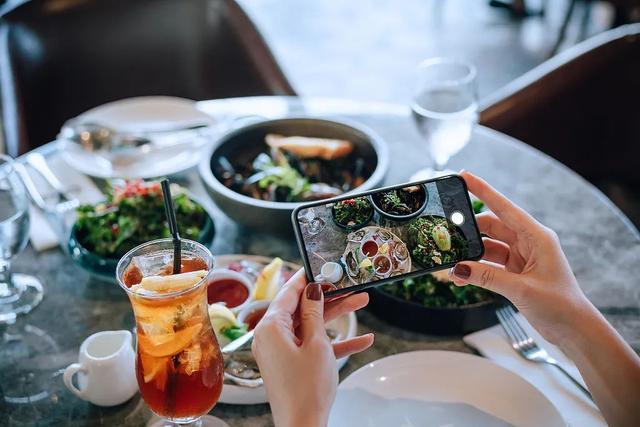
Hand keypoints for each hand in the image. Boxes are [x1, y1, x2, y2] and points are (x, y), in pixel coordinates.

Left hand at [252, 270, 373, 426]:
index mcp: (271, 327)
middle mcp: (272, 337)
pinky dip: (335, 342)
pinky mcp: (292, 365)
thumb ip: (314, 314)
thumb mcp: (316, 344)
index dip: (308, 278)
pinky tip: (363, 340)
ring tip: (362, 302)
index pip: (289, 293)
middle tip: (350, 285)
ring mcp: (282, 352)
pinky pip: (313, 347)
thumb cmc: (306, 388)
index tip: (323, 266)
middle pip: (302, 308)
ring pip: (311, 326)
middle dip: (330, 297)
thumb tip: (313, 290)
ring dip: (337, 316)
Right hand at [449, 171, 592, 344]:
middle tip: (446, 232)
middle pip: (491, 226)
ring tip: (452, 262)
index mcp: (537, 237)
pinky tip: (462, 276)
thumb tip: (458, 268)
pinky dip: (475, 269)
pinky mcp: (515, 271)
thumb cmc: (561, 305)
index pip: (504, 207)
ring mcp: (521, 257)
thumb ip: (487, 277)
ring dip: (470, 255)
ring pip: (487, 246)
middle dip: (468, 230)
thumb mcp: (521, 289)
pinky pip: (489, 264)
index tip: (464, 176)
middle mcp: (529, 242)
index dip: (483, 190)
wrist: (574, 329)